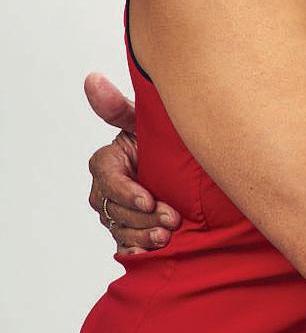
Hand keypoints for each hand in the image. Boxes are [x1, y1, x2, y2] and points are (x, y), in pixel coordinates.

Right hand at [84, 72, 180, 255]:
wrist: (187, 170)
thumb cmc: (163, 141)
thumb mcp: (145, 123)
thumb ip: (119, 107)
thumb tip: (92, 79)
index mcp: (109, 161)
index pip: (107, 177)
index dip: (127, 191)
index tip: (150, 200)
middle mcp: (107, 189)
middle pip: (115, 209)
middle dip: (143, 217)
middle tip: (171, 220)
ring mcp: (117, 212)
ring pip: (121, 229)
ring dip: (144, 235)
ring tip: (167, 237)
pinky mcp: (128, 231)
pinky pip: (125, 247)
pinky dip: (138, 251)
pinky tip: (154, 253)